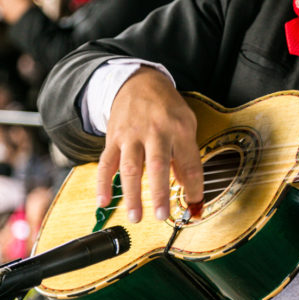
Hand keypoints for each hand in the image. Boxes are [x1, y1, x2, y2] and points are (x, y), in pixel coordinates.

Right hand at [96, 67, 203, 222]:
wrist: (138, 82)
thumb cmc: (167, 107)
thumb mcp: (186, 124)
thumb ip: (186, 155)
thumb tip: (186, 186)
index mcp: (179, 129)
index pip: (189, 162)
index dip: (193, 186)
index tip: (195, 204)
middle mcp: (155, 132)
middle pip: (157, 166)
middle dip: (159, 193)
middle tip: (161, 216)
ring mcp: (132, 135)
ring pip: (130, 168)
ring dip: (131, 195)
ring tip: (135, 217)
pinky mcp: (113, 138)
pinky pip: (106, 163)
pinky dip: (103, 183)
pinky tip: (103, 202)